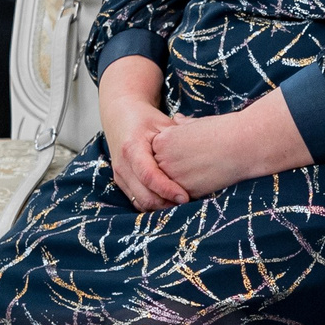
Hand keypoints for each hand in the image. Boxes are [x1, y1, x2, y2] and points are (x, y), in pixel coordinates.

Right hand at [98, 57, 187, 211]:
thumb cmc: (145, 118)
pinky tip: (170, 201)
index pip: (149, 176)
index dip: (167, 189)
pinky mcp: (121, 182)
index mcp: (132, 148)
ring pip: (140, 203)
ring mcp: (120, 176)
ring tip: (182, 205)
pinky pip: (137, 201)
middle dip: (167, 204)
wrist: (120, 116)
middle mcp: (123, 165)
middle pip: (144, 196)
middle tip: (189, 204)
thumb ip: (179, 138)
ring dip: (161, 208)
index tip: (185, 197)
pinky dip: (154, 205)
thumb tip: (205, 150)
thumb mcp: (162, 123)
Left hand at [149, 114, 248, 200]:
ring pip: (169, 186)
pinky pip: (181, 196)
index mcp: (161, 140)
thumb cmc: (223, 130)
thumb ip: (183, 125)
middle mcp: (162, 159)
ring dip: (179, 184)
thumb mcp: (197, 123)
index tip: (188, 154)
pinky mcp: (185, 191)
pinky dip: (190, 192)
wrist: (243, 143)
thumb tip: (178, 118)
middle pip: (160, 171)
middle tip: (193, 167)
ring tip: (199, 176)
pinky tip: (205, 182)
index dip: (172, 156)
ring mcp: (172, 176)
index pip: (157, 155)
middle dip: (173, 171)